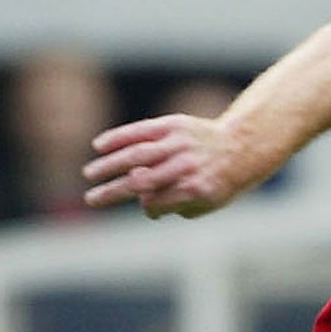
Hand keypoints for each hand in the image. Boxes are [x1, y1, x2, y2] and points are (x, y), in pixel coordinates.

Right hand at [83, 115, 256, 217]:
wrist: (241, 147)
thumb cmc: (218, 181)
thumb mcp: (207, 203)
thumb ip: (175, 205)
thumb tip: (143, 201)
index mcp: (197, 188)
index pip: (159, 201)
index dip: (148, 206)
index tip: (145, 205)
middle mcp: (187, 165)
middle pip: (142, 180)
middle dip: (113, 191)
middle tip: (91, 199)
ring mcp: (179, 143)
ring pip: (137, 154)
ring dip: (109, 165)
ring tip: (89, 174)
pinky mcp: (174, 125)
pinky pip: (141, 130)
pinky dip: (119, 137)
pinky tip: (98, 145)